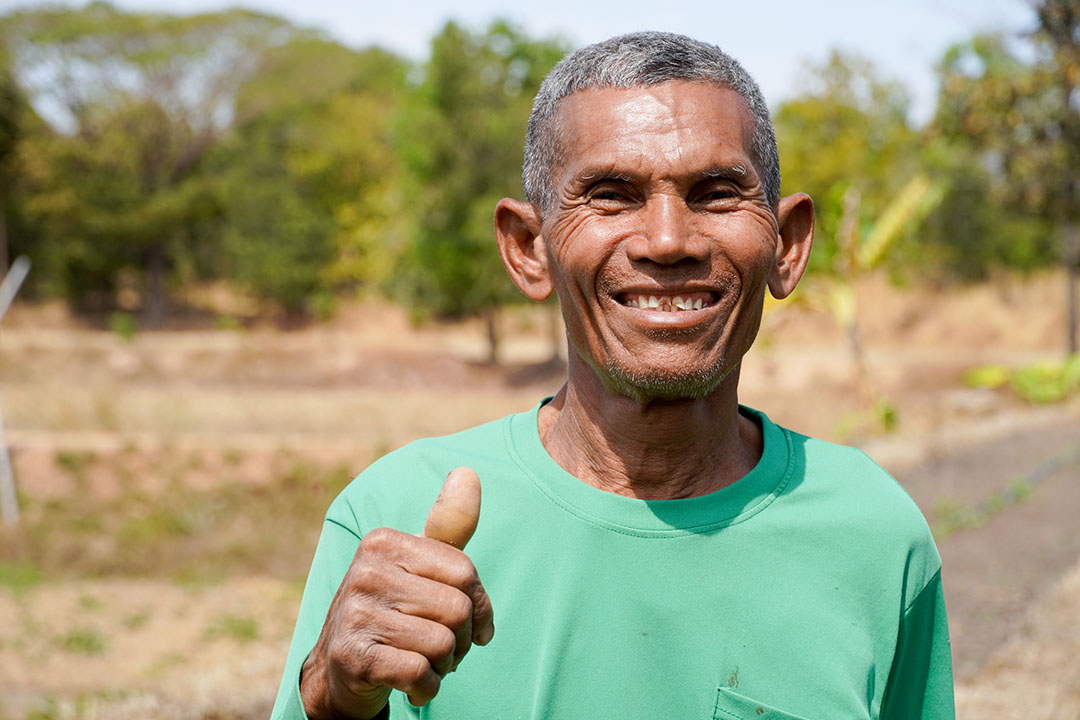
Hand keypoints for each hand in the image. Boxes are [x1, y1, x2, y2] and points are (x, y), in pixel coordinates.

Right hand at [300, 467, 493, 719]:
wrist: (339, 667)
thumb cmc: (393, 609)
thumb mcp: (420, 564)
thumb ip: (448, 526)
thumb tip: (468, 472)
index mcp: (384, 542)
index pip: (465, 572)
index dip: (479, 605)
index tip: (468, 621)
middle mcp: (365, 571)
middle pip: (457, 609)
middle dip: (461, 639)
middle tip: (443, 647)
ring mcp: (355, 613)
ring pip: (442, 643)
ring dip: (444, 665)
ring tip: (425, 662)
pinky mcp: (352, 656)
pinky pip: (420, 673)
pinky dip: (427, 687)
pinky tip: (414, 684)